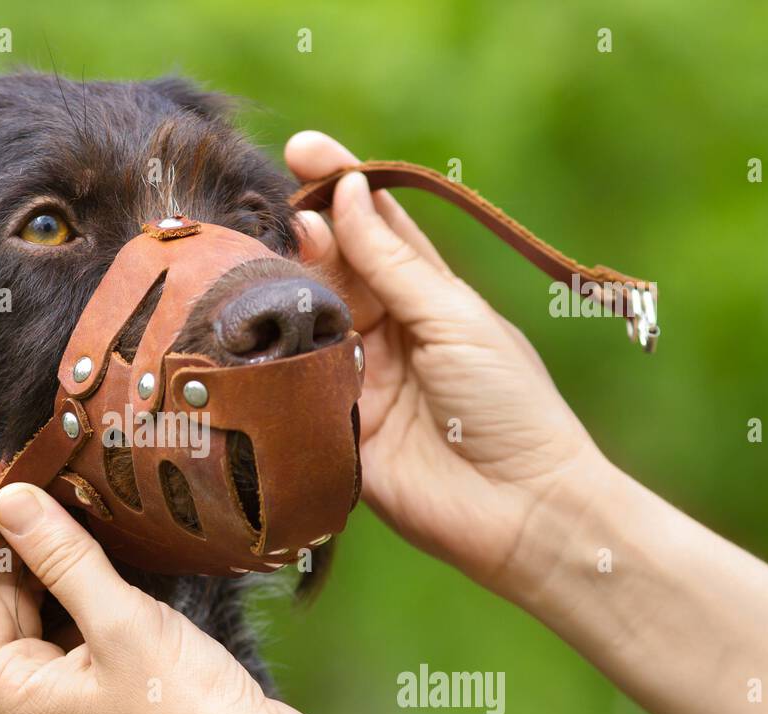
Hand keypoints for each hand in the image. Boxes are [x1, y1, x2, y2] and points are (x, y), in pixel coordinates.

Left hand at [0, 457, 516, 713]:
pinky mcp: (104, 675)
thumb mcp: (121, 622)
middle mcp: (29, 691)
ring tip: (58, 488)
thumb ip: (60, 557)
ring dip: (39, 549)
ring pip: (31, 601)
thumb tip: (5, 500)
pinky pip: (70, 612)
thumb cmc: (190, 712)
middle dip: (1, 533)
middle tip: (25, 467)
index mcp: (14, 691)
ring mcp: (67, 686)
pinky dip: (73, 571)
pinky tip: (91, 533)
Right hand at [286, 131, 606, 591]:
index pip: (373, 226)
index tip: (302, 150)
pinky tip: (246, 328)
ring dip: (280, 288)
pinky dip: (269, 358)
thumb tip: (346, 194)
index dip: (338, 185)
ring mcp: (353, 380)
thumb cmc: (509, 404)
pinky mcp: (331, 429)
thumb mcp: (454, 319)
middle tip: (277, 210)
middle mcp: (383, 332)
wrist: (520, 508)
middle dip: (301, 233)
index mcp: (424, 296)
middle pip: (330, 268)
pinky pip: (290, 386)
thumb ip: (394, 262)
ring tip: (258, 257)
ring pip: (302, 321)